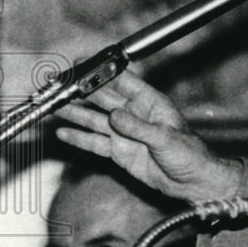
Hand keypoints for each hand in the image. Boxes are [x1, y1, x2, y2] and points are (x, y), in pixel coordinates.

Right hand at [55, 70, 240, 202]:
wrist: (192, 181)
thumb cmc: (190, 154)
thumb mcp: (165, 138)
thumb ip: (139, 128)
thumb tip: (115, 117)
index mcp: (150, 103)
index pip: (123, 82)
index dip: (102, 72)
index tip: (82, 65)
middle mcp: (135, 114)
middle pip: (103, 99)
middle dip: (81, 92)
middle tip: (60, 86)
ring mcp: (125, 133)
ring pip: (95, 120)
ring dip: (75, 114)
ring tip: (55, 107)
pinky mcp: (120, 151)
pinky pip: (95, 142)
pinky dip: (79, 138)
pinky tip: (64, 133)